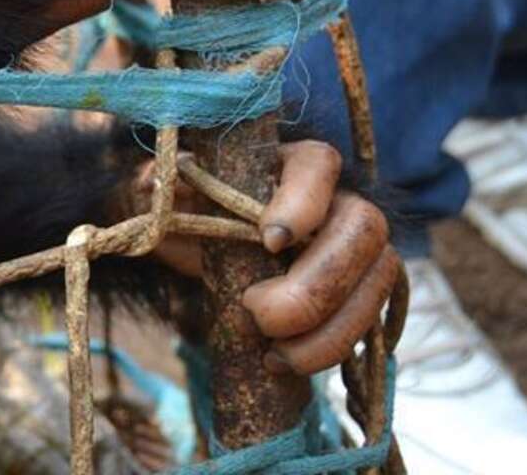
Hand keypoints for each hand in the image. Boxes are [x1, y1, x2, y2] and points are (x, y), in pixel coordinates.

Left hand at [122, 141, 400, 374]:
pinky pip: (368, 320)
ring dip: (331, 329)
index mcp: (292, 163)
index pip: (317, 163)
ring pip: (376, 280)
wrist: (204, 246)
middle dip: (318, 282)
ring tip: (275, 354)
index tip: (268, 240)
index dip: (303, 202)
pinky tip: (282, 363)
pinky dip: (330, 349)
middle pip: (363, 228)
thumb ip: (163, 184)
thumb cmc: (192, 209)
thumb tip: (150, 182)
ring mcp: (357, 248)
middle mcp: (337, 199)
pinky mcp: (360, 293)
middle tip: (262, 314)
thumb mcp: (170, 194)